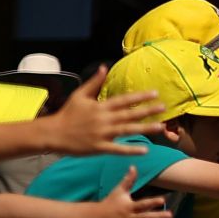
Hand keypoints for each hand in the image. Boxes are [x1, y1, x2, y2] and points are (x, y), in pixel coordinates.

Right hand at [48, 68, 165, 154]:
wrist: (54, 133)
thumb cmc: (68, 113)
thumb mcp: (80, 95)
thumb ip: (94, 82)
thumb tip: (104, 67)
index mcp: (100, 106)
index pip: (124, 99)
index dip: (140, 96)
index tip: (155, 93)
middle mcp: (104, 119)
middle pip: (129, 114)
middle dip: (148, 111)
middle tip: (164, 108)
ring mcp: (102, 133)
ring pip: (127, 130)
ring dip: (144, 129)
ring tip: (160, 127)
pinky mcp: (99, 147)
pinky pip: (118, 149)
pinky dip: (131, 149)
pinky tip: (145, 150)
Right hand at [89, 168, 172, 217]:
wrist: (93, 217)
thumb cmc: (109, 202)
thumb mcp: (118, 191)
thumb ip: (128, 180)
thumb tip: (134, 166)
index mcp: (129, 206)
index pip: (142, 203)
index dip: (153, 202)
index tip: (163, 200)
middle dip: (157, 217)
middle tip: (170, 216)